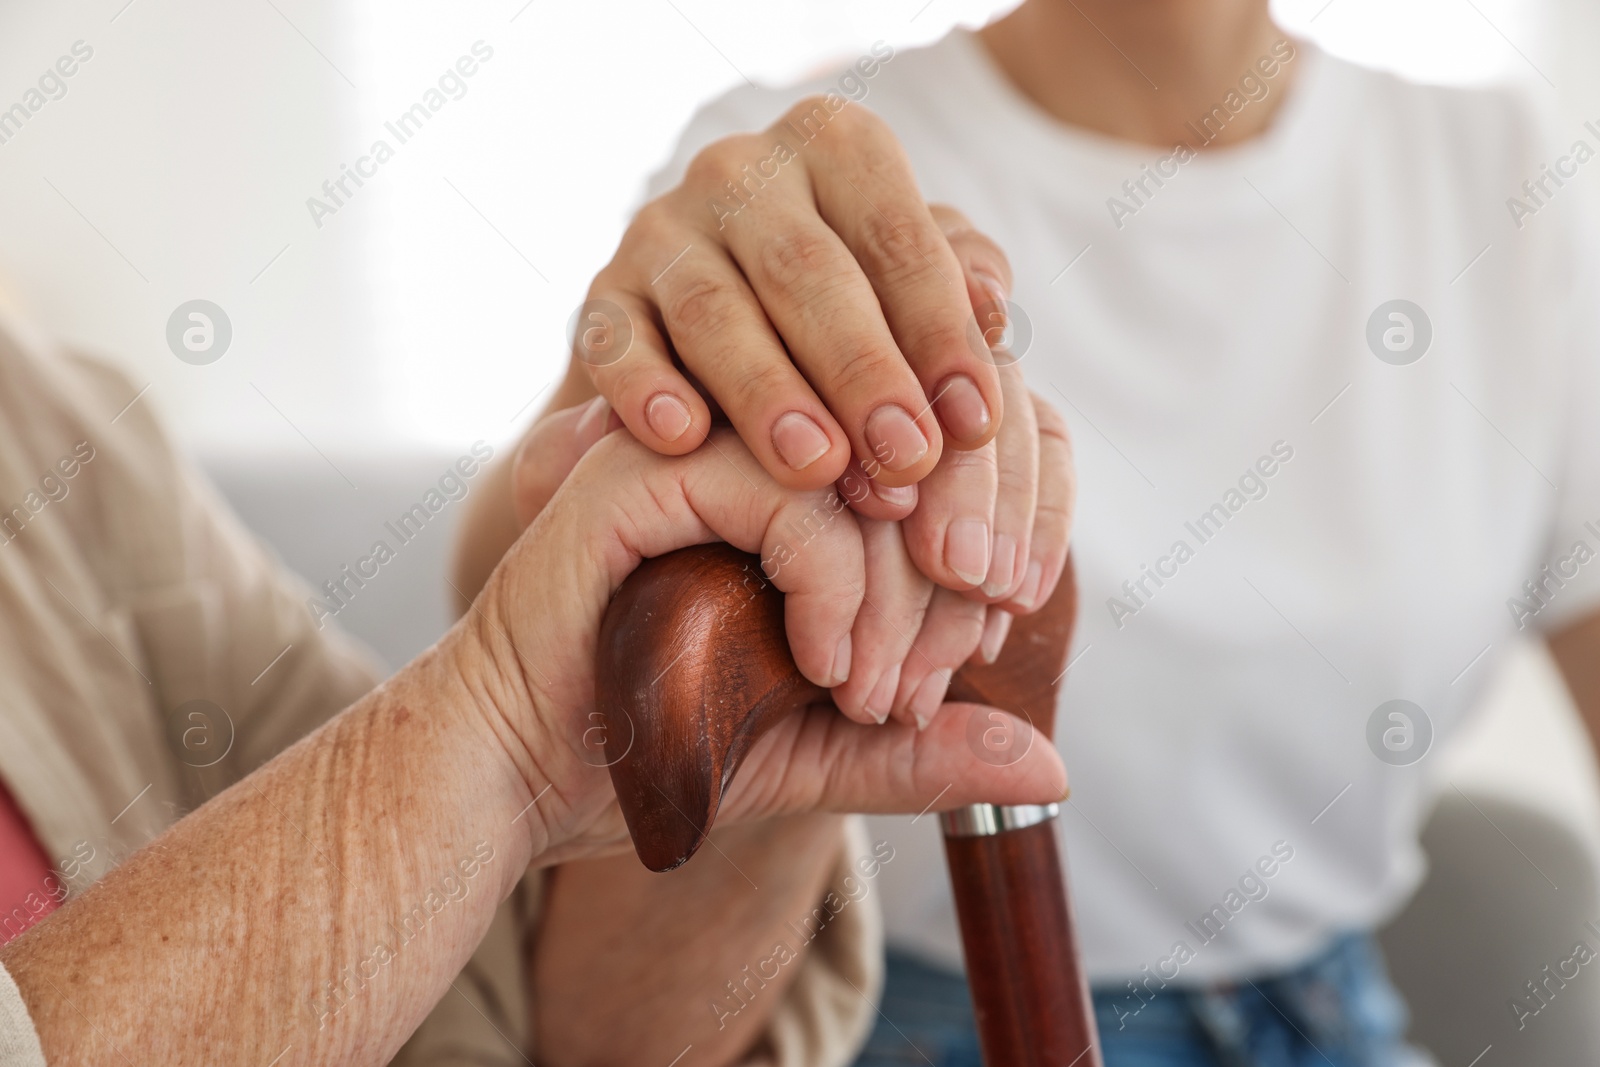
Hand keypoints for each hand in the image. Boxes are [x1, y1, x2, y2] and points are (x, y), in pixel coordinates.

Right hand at [460, 419, 1067, 867]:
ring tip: (868, 696)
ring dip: (897, 598)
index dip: (988, 564)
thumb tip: (1052, 768)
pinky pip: (789, 493)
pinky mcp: (652, 466)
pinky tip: (820, 662)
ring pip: (867, 474)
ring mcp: (707, 442)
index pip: (952, 466)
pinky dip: (830, 583)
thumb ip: (926, 751)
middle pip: (924, 460)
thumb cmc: (665, 755)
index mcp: (811, 484)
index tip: (964, 675)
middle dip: (948, 594)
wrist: (524, 776)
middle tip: (919, 699)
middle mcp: (765, 443)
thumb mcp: (824, 755)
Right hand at [572, 99, 1005, 494]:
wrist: (721, 337)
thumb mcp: (913, 284)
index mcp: (837, 148)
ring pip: (713, 310)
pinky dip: (645, 386)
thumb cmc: (852, 308)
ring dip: (767, 393)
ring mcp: (662, 229)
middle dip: (861, 371)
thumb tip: (991, 311)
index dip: (940, 333)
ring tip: (814, 466)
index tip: (974, 424)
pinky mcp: (603, 294)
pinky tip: (680, 437)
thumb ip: (957, 289)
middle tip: (904, 459)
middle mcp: (742, 172)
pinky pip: (616, 339)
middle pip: (806, 272)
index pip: (896, 238)